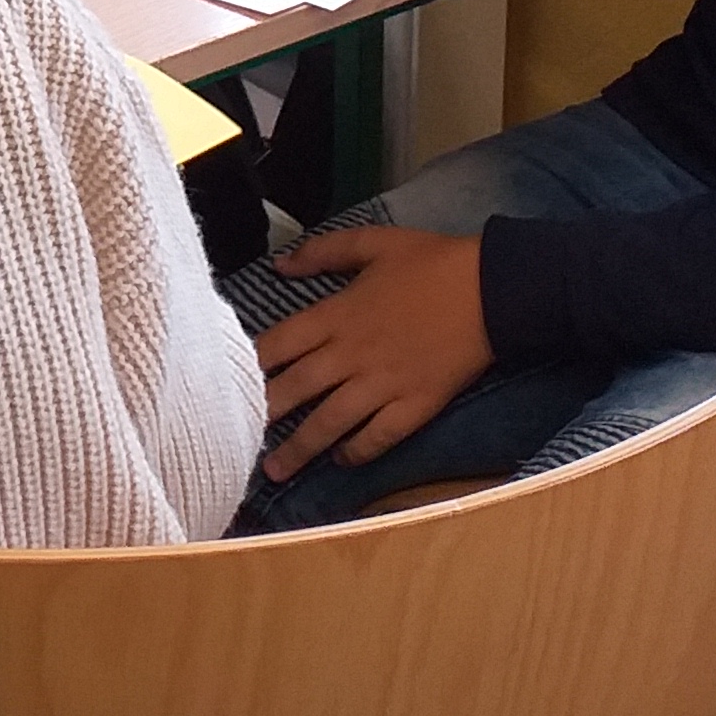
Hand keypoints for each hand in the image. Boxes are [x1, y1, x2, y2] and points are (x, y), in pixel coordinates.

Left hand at [250, 224, 491, 480]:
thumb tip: (280, 264)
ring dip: (300, 448)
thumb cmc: (432, 262)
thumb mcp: (374, 243)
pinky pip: (379, 436)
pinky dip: (358, 451)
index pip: (279, 345)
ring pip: (331, 422)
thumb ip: (323, 252)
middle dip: (262, 416)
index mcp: (337, 315)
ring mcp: (384, 384)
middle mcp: (352, 354)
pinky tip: (342, 461)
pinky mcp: (415, 405)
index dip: (249, 366)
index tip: (222, 383)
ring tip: (274, 471)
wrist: (493, 289)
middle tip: (233, 441)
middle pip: (296, 390)